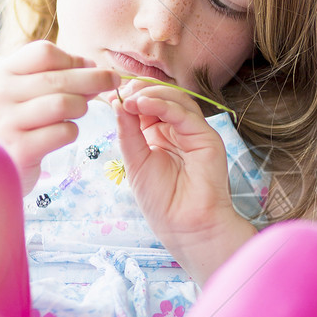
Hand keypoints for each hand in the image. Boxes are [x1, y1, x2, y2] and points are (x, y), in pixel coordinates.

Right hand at [0, 41, 120, 194]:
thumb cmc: (14, 124)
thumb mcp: (21, 94)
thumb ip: (51, 77)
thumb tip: (91, 65)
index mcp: (0, 75)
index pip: (44, 52)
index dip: (73, 59)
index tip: (89, 66)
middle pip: (59, 78)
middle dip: (94, 78)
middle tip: (114, 80)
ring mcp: (7, 123)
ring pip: (64, 104)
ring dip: (82, 107)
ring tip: (80, 111)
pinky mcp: (20, 149)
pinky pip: (63, 132)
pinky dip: (72, 131)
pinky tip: (64, 134)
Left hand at [113, 84, 253, 279]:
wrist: (184, 226)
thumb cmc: (161, 201)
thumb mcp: (135, 161)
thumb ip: (128, 131)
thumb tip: (116, 102)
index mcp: (160, 135)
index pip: (147, 104)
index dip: (130, 96)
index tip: (109, 95)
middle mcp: (178, 130)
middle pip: (162, 96)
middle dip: (139, 90)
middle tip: (120, 93)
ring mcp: (193, 132)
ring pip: (176, 99)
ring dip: (151, 94)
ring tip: (130, 99)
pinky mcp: (207, 137)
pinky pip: (185, 113)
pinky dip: (164, 104)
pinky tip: (144, 104)